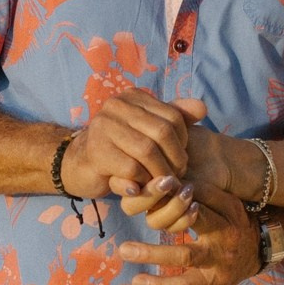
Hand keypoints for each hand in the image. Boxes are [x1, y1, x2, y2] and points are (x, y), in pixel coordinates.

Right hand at [60, 92, 197, 199]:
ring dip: (160, 173)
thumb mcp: (148, 131)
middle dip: (175, 158)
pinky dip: (142, 182)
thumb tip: (202, 107)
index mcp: (132, 97)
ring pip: (147, 151)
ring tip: (163, 184)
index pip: (172, 116)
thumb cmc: (120, 149)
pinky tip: (141, 187)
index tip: (181, 159)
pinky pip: (131, 168)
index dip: (183, 141)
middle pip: (162, 132)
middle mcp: (116, 106)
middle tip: (177, 176)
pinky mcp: (96, 151)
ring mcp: (103, 127)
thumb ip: (175, 117)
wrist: (81, 165)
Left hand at [123, 184, 260, 284]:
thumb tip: (171, 183)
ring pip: (183, 257)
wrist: (262, 250)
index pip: (198, 203)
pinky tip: (136, 282)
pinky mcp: (210, 281)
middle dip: (160, 217)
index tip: (151, 188)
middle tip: (132, 204)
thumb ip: (204, 193)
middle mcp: (222, 239)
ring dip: (153, 253)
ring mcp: (216, 262)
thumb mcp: (229, 203)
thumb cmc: (237, 221)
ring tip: (124, 250)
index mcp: (226, 215)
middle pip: (189, 224)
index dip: (173, 196)